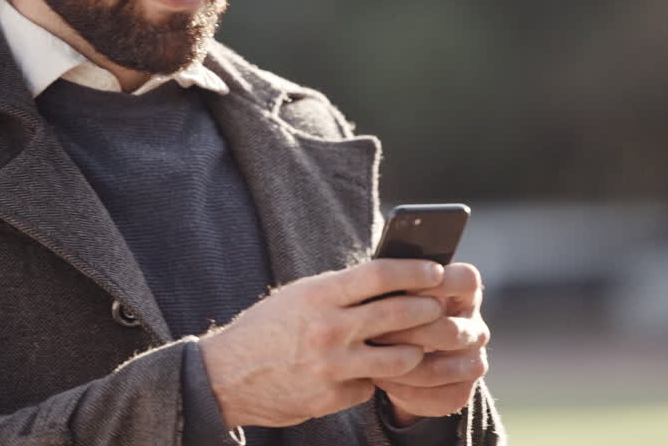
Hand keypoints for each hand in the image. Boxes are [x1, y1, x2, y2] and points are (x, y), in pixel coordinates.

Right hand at [199, 259, 445, 427]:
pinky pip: (370, 387)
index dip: (415, 270)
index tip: (436, 270)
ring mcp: (331, 366)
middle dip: (428, 309)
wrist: (227, 376)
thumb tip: (389, 277)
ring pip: (399, 359)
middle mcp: (328, 329)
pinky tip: (369, 374)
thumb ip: (340, 290)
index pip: (380, 274)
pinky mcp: (331, 397)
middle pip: (399, 314)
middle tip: (440, 307)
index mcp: (318, 295)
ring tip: (417, 346)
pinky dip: (374, 380)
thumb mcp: (299, 297)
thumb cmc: (267, 328)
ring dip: (414, 351)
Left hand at [371, 262, 489, 424]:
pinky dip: (400, 388)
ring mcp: (473, 363)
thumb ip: (397, 284)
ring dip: (399, 364)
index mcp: (466, 293)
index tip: (402, 286)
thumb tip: (377, 280)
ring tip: (370, 356)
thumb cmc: (397, 312)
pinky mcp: (461, 393)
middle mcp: (476, 328)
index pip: (466, 280)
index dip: (438, 283)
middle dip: (406, 332)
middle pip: (448, 330)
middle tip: (371, 331)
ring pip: (436, 369)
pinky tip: (379, 377)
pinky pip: (430, 395)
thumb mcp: (399, 292)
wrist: (401, 358)